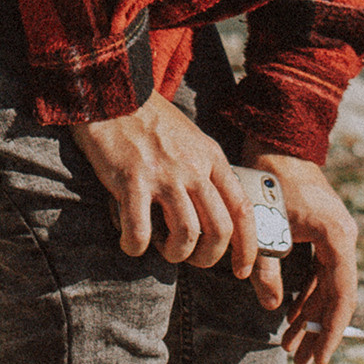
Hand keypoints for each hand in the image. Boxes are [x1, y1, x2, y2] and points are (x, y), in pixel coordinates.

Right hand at [71, 95, 258, 275]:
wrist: (116, 94)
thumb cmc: (153, 122)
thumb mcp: (193, 141)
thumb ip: (206, 171)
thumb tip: (217, 215)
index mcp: (211, 157)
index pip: (242, 209)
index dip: (247, 246)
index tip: (242, 270)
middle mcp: (193, 167)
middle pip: (219, 229)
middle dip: (209, 257)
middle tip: (193, 260)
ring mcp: (164, 174)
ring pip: (186, 235)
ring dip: (175, 254)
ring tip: (162, 250)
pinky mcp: (132, 180)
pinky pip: (140, 231)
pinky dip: (136, 247)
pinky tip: (131, 243)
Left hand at [246, 150, 358, 363]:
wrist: (279, 141)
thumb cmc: (271, 182)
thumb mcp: (265, 229)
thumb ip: (268, 270)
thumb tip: (275, 310)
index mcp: (337, 237)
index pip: (342, 295)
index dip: (332, 331)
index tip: (322, 359)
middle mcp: (343, 237)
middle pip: (337, 296)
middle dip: (320, 332)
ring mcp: (335, 235)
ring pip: (329, 287)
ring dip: (312, 317)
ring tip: (292, 347)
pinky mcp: (323, 233)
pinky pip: (321, 273)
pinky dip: (308, 296)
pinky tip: (291, 316)